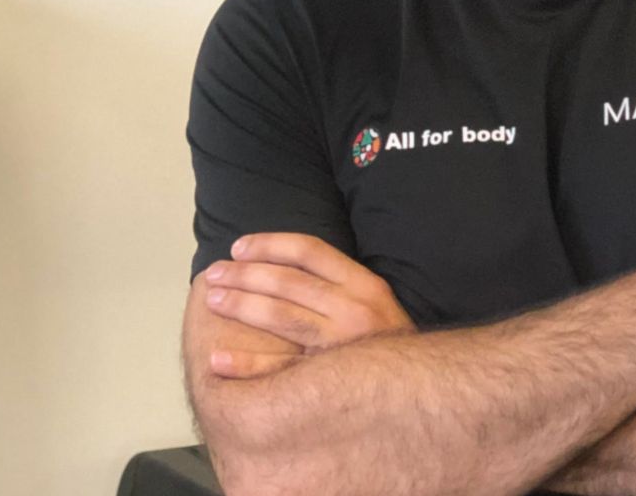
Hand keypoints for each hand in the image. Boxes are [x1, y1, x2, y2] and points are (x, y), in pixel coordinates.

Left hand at [203, 233, 415, 376]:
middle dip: (243, 274)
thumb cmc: (386, 343)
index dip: (269, 245)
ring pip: (280, 316)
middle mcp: (354, 309)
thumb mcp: (374, 302)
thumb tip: (284, 264)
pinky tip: (218, 358)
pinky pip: (279, 370)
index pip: (309, 251)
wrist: (423, 391)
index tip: (238, 247)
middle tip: (213, 273)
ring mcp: (341, 346)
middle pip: (287, 282)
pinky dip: (246, 363)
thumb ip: (338, 283)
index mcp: (364, 284)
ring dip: (239, 305)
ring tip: (212, 300)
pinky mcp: (330, 380)